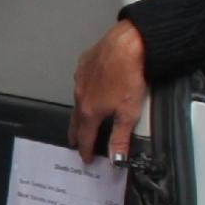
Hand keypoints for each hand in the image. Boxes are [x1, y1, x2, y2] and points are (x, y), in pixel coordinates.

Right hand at [70, 19, 147, 163]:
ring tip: (82, 117)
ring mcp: (80, 78)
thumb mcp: (129, 113)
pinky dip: (84, 89)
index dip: (85, 150)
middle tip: (75, 142)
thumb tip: (116, 159)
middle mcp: (80, 95)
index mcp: (90, 111)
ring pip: (77, 99)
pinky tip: (91, 87)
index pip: (85, 137)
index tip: (86, 158)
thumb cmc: (128, 76)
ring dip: (79, 111)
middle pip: (76, 120)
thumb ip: (120, 138)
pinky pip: (81, 80)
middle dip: (76, 133)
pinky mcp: (85, 62)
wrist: (126, 44)